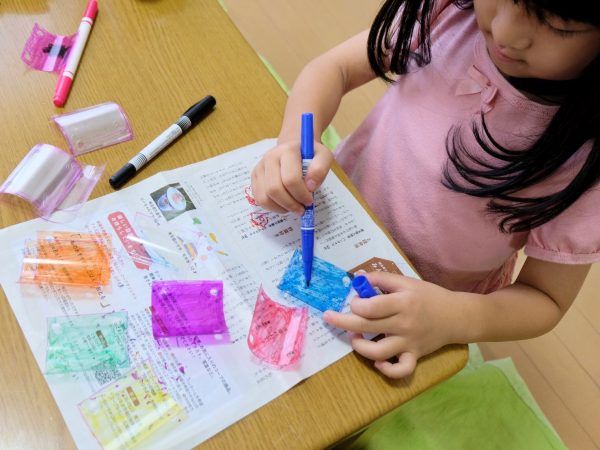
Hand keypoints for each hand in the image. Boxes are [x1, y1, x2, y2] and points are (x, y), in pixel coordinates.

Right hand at [250, 140, 332, 214]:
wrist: (294, 150)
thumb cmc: (310, 156)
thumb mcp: (324, 157)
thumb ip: (320, 169)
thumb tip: (310, 187)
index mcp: (287, 150)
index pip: (290, 179)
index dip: (301, 194)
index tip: (310, 201)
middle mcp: (270, 157)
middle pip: (274, 189)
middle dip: (290, 204)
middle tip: (302, 209)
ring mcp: (260, 167)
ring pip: (265, 197)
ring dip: (281, 208)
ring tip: (293, 206)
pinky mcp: (254, 177)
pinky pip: (259, 199)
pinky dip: (273, 207)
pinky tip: (284, 204)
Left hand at [323, 272, 460, 378]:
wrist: (457, 316)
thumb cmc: (428, 296)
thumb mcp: (407, 281)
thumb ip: (382, 279)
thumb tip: (357, 278)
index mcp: (402, 302)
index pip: (370, 307)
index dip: (355, 304)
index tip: (353, 301)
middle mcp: (404, 323)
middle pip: (366, 327)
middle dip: (343, 322)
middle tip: (329, 317)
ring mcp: (409, 342)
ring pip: (378, 352)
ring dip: (360, 347)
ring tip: (355, 339)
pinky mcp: (415, 355)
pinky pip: (401, 369)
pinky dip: (387, 369)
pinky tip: (378, 362)